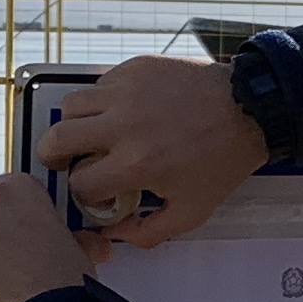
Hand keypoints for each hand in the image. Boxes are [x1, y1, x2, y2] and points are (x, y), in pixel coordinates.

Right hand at [32, 55, 268, 249]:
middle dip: (53, 156)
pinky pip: (98, 84)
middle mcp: (123, 125)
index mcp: (135, 164)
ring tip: (88, 133)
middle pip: (56, 139)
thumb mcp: (192, 211)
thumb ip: (149, 231)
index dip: (82, 194)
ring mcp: (126, 91)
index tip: (95, 193)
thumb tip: (114, 234)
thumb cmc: (222, 159)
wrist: (249, 108)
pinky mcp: (134, 68)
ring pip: (70, 105)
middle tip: (63, 161)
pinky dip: (100, 100)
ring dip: (72, 124)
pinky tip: (119, 112)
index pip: (80, 184)